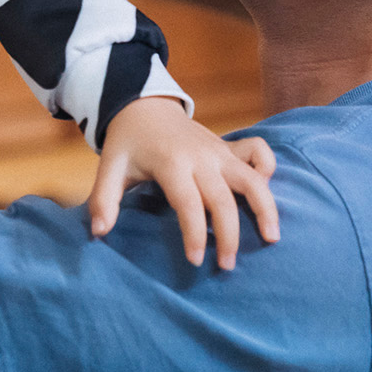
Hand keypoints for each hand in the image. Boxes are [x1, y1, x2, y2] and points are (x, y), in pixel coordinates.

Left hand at [88, 97, 280, 269]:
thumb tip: (99, 232)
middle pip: (223, 199)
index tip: (196, 261)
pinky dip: (268, 168)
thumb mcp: (110, 166)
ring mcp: (219, 151)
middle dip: (229, 235)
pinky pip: (259, 152)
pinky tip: (266, 195)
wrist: (145, 105)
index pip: (189, 203)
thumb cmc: (128, 142)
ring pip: (252, 178)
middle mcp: (201, 157)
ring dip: (266, 207)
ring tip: (272, 238)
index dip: (194, 234)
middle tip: (227, 266)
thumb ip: (104, 199)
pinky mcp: (230, 147)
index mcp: (172, 164)